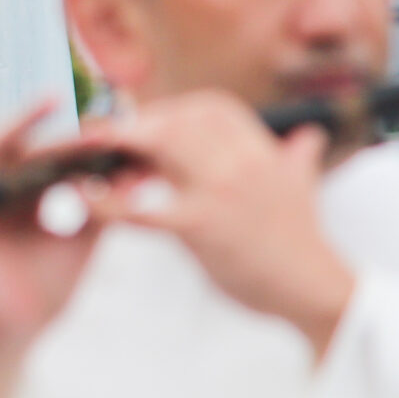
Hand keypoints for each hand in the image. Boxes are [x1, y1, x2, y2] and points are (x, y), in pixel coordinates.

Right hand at [0, 100, 101, 397]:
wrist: (14, 331)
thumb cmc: (46, 291)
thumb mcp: (82, 244)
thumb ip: (100, 209)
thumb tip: (131, 170)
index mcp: (36, 195)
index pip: (59, 155)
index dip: (87, 139)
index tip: (121, 122)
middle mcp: (7, 188)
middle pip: (32, 144)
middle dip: (61, 125)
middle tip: (100, 106)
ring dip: (21, 122)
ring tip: (50, 101)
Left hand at [79, 91, 353, 359]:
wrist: (315, 290)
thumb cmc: (299, 241)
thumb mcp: (300, 189)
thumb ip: (296, 158)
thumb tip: (310, 135)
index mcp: (261, 147)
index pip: (208, 108)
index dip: (171, 111)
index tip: (147, 126)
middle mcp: (243, 158)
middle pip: (175, 120)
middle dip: (135, 126)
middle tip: (102, 142)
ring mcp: (222, 188)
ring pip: (158, 147)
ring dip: (117, 149)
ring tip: (86, 159)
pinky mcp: (203, 225)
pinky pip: (143, 207)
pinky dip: (107, 201)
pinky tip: (83, 198)